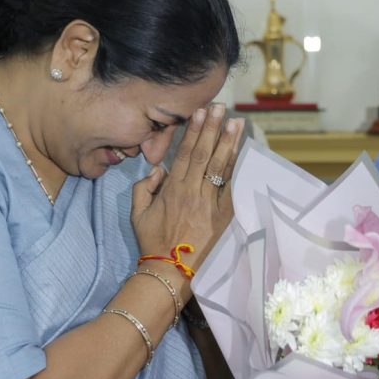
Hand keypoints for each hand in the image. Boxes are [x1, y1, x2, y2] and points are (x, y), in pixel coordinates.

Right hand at [131, 104, 242, 271]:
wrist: (170, 271)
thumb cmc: (152, 242)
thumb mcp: (137, 213)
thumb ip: (144, 188)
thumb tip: (158, 169)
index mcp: (172, 190)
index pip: (185, 153)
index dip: (193, 131)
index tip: (199, 112)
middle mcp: (192, 192)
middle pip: (204, 154)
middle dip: (212, 128)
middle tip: (220, 107)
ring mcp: (209, 204)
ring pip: (220, 167)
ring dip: (228, 143)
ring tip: (236, 123)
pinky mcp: (222, 217)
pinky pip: (230, 188)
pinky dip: (236, 169)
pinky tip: (241, 152)